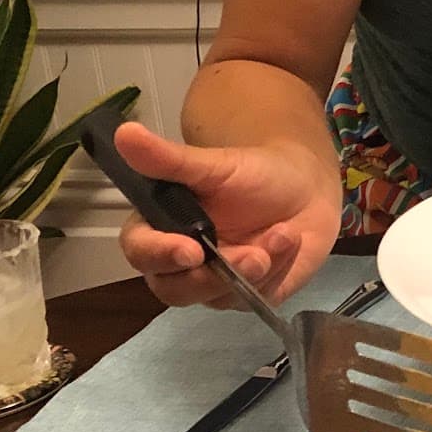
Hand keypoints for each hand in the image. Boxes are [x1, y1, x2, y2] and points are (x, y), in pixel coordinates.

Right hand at [112, 123, 339, 308]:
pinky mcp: (250, 296)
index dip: (159, 254)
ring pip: (219, 298)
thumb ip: (169, 159)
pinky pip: (256, 299)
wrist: (307, 188)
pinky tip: (290, 240)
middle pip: (174, 290)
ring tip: (283, 235)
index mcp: (161, 230)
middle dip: (210, 279)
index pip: (141, 252)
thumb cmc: (254, 175)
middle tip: (251, 255)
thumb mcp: (214, 165)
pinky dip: (278, 271)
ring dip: (254, 271)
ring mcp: (216, 285)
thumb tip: (125, 132)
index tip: (189, 250)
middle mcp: (182, 265)